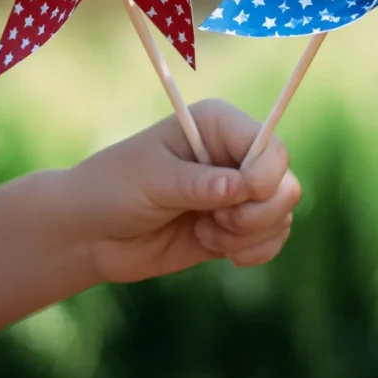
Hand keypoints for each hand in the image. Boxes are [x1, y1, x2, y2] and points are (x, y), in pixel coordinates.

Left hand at [64, 99, 301, 283]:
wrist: (91, 232)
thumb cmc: (114, 189)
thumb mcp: (151, 181)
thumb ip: (197, 184)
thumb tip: (241, 188)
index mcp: (218, 125)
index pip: (271, 147)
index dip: (263, 178)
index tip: (232, 199)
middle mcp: (236, 154)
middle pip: (285, 183)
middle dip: (256, 214)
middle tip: (215, 220)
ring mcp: (239, 191)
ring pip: (282, 214)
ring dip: (248, 236)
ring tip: (205, 233)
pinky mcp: (237, 225)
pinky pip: (273, 238)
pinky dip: (253, 252)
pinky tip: (216, 248)